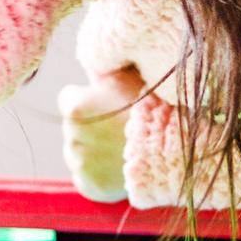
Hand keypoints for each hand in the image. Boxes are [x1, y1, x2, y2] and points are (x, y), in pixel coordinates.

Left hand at [57, 66, 144, 202]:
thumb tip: (93, 54)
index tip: (106, 102)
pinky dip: (99, 173)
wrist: (172, 149)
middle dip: (91, 124)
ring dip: (94, 149)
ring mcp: (79, 163)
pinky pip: (87, 176)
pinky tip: (120, 165)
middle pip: (74, 126)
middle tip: (120, 124)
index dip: (88, 98)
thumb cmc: (152, 106)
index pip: (68, 97)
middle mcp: (71, 135)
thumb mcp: (127, 75)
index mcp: (74, 106)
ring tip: (123, 145)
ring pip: (79, 152)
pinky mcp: (90, 186)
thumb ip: (103, 67)